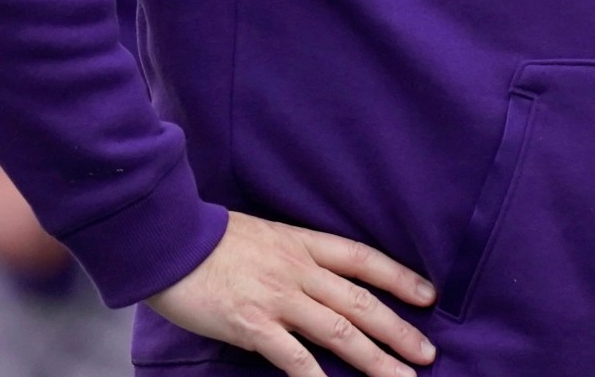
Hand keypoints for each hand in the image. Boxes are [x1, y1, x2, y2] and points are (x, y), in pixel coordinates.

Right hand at [147, 211, 438, 376]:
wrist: (166, 238)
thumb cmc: (207, 239)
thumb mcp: (261, 234)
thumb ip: (290, 255)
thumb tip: (314, 275)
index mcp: (301, 244)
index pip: (363, 259)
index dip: (400, 278)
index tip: (429, 295)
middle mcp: (297, 270)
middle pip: (360, 302)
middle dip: (398, 330)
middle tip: (428, 353)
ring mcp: (277, 298)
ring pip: (339, 331)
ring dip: (375, 359)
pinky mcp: (253, 324)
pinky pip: (294, 358)